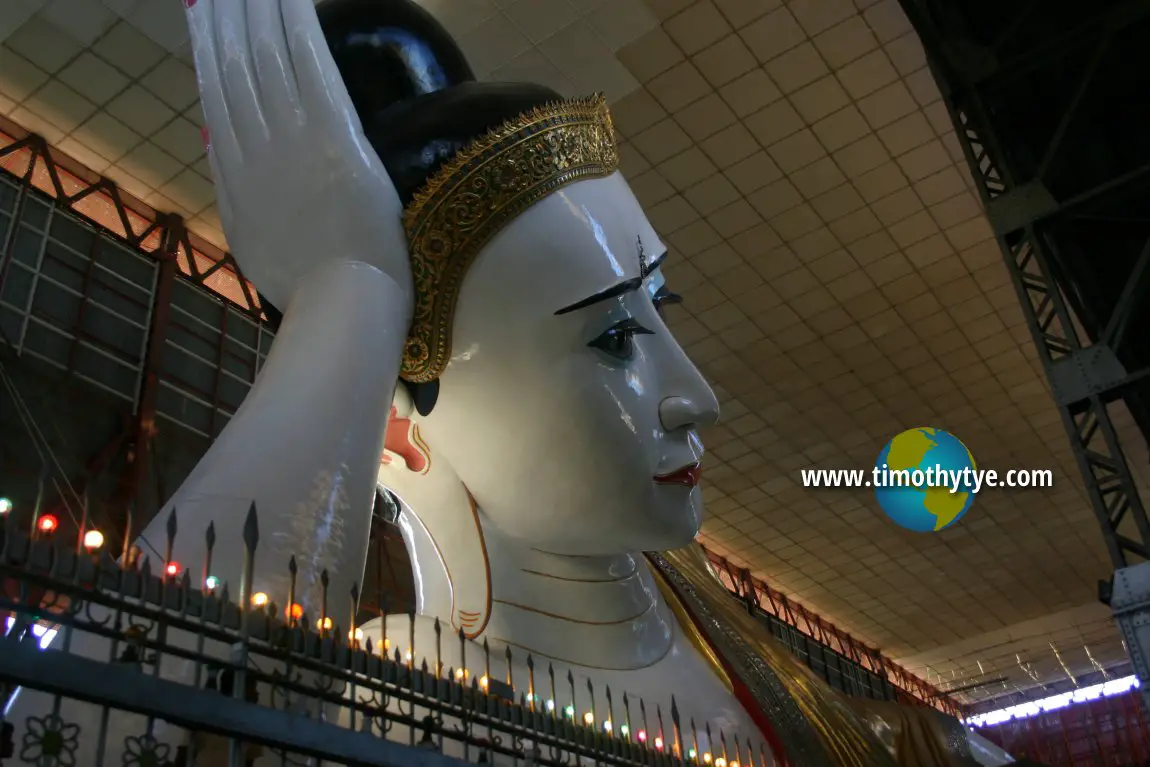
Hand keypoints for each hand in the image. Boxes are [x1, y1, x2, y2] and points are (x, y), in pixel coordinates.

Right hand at [184, 0, 412, 311]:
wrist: (341, 301)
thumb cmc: (308, 285)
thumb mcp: (251, 245)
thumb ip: (234, 196)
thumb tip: (217, 147)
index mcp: (238, 177)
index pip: (218, 100)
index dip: (208, 53)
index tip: (201, 20)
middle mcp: (256, 148)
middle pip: (235, 69)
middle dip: (226, 20)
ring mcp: (291, 137)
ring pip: (266, 57)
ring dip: (256, 10)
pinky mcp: (332, 133)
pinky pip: (309, 63)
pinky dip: (296, 22)